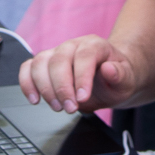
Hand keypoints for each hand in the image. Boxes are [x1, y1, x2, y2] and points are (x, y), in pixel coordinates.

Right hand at [19, 35, 138, 112]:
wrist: (110, 78)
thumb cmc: (118, 78)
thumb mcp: (127, 79)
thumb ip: (120, 74)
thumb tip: (109, 69)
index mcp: (94, 45)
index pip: (84, 56)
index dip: (81, 77)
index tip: (82, 98)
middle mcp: (73, 45)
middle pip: (59, 60)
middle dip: (62, 88)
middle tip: (70, 108)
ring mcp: (56, 53)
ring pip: (40, 63)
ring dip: (45, 88)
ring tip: (57, 107)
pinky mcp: (44, 64)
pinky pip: (28, 68)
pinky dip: (27, 84)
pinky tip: (34, 99)